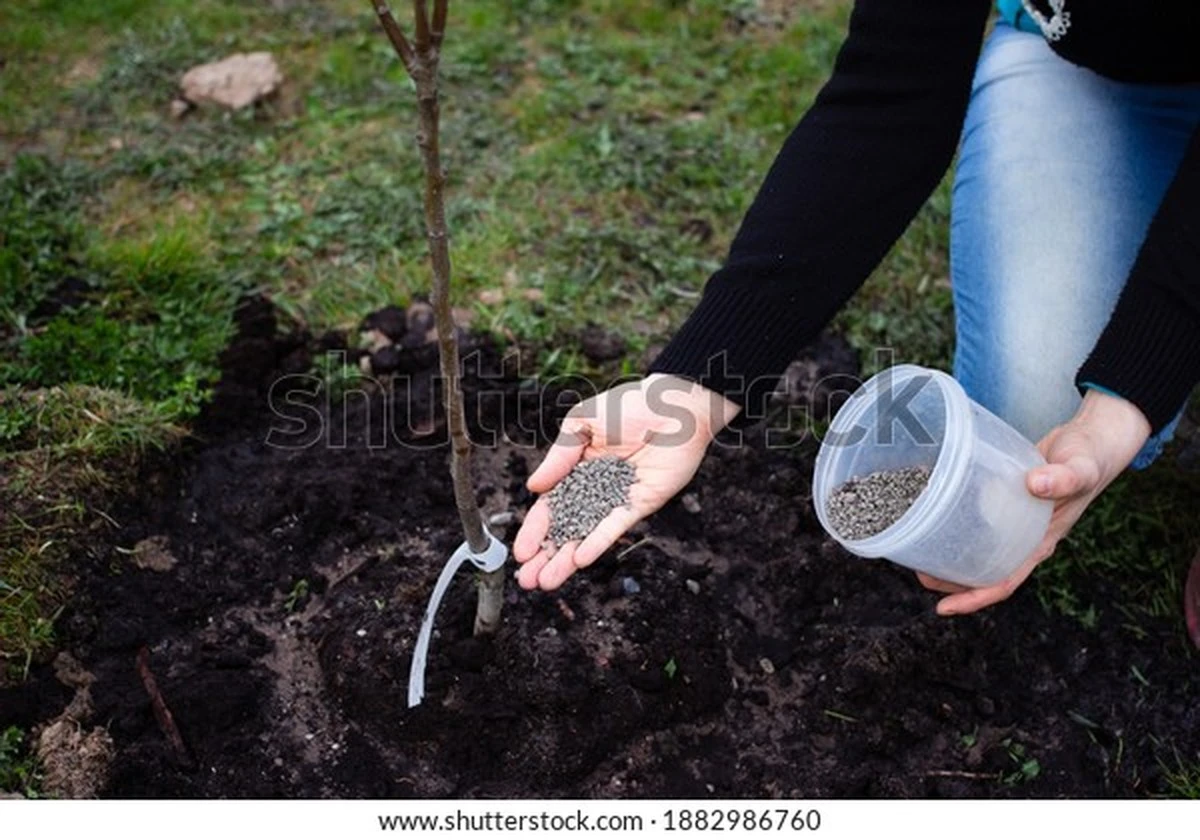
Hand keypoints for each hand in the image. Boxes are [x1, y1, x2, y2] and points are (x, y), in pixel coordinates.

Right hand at [514, 374, 739, 590]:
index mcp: (576, 472)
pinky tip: (581, 560)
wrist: (673, 405)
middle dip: (546, 556)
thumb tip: (533, 488)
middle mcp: (595, 491)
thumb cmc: (627, 406)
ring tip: (546, 582)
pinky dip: (598, 542)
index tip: (521, 552)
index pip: (550, 507)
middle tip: (527, 580)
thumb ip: (558, 456)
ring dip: (567, 560)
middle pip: (566, 529)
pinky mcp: (640, 503)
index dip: (535, 530)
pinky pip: (615, 526)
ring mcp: (617, 500)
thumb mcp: (581, 424)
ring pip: (587, 535)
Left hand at [918, 389, 1151, 614]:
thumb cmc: (1091, 459)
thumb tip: (1036, 484)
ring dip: (953, 555)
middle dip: (953, 581)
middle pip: (985, 571)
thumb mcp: (1080, 469)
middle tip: (920, 576)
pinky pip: (981, 521)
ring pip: (981, 548)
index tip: (944, 608)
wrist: (1094, 439)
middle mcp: (1026, 537)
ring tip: (921, 553)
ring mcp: (1016, 521)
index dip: (974, 597)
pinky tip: (937, 515)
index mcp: (1041, 542)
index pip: (1005, 581)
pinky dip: (960, 523)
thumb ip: (1064, 479)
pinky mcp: (1007, 500)